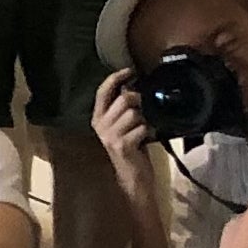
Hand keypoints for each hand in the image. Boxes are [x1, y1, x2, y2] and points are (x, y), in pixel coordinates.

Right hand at [92, 70, 157, 202]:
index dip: (115, 78)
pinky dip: (149, 131)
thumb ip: (124, 109)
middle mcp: (100, 125)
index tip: (130, 71)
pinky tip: (148, 138)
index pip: (102, 92)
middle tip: (147, 107)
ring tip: (146, 127)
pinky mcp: (122, 145)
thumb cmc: (132, 149)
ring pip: (134, 113)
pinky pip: (141, 127)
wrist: (133, 177)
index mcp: (98, 118)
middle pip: (123, 99)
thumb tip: (133, 87)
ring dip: (146, 118)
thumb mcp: (124, 126)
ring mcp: (110, 136)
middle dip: (139, 100)